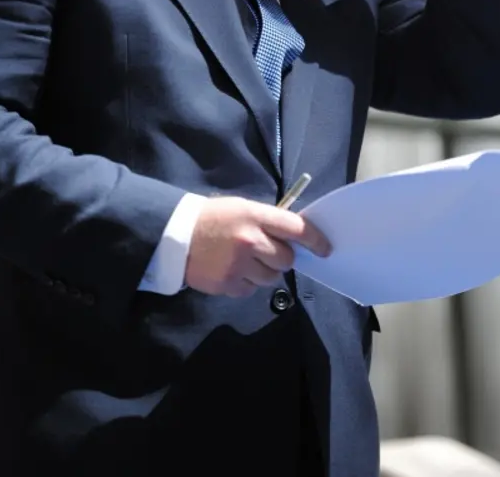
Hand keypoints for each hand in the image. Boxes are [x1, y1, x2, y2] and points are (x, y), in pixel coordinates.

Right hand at [184, 196, 330, 297]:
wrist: (174, 236)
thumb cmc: (212, 217)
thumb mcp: (241, 208)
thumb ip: (267, 220)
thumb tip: (294, 236)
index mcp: (255, 216)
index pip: (295, 228)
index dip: (315, 239)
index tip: (325, 248)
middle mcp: (250, 241)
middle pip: (286, 258)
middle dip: (282, 256)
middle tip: (268, 251)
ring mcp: (238, 265)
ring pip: (271, 278)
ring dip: (265, 271)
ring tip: (247, 261)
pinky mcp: (227, 285)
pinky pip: (251, 290)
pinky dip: (246, 283)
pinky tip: (233, 270)